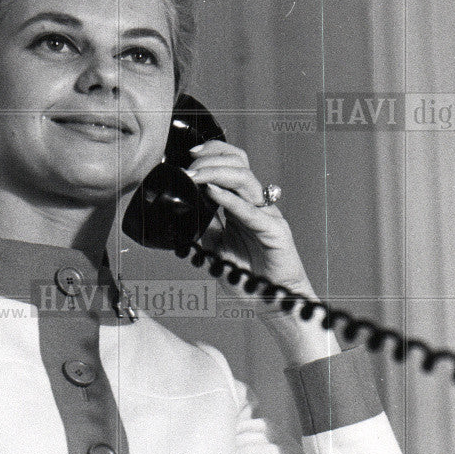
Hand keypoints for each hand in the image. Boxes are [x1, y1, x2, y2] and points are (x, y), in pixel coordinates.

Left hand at [187, 138, 339, 363]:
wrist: (273, 300)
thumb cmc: (249, 275)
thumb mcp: (215, 248)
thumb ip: (204, 227)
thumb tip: (180, 210)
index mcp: (243, 204)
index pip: (232, 165)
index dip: (213, 153)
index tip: (189, 156)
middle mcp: (256, 205)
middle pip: (239, 165)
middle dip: (211, 159)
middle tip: (189, 166)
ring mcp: (267, 215)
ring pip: (245, 180)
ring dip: (217, 173)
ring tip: (195, 176)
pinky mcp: (275, 231)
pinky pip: (250, 211)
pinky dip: (230, 199)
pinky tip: (212, 192)